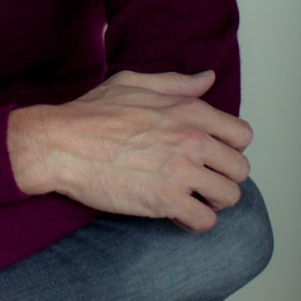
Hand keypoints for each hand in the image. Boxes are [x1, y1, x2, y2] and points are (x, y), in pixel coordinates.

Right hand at [8, 70, 251, 230]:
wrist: (59, 144)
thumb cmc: (89, 114)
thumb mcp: (132, 84)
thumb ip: (175, 83)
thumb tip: (207, 79)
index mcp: (187, 111)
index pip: (242, 135)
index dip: (230, 148)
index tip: (210, 156)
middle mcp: (191, 139)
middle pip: (240, 169)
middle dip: (223, 177)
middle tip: (200, 181)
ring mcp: (180, 171)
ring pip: (229, 197)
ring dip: (212, 202)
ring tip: (190, 199)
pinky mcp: (165, 200)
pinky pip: (204, 221)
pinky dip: (193, 222)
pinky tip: (175, 214)